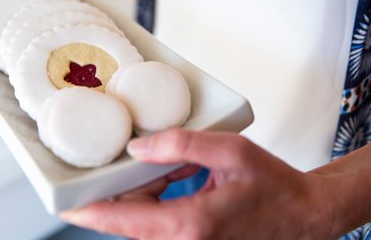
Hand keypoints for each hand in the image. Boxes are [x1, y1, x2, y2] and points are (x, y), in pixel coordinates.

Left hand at [60, 129, 334, 239]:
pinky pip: (162, 225)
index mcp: (192, 224)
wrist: (304, 216)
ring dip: (139, 195)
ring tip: (146, 166)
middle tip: (110, 165)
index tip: (65, 204)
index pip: (125, 222)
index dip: (90, 212)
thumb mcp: (232, 152)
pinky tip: (170, 176)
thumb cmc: (275, 186)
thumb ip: (182, 145)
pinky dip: (156, 201)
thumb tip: (140, 148)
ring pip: (145, 224)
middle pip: (131, 222)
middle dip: (117, 194)